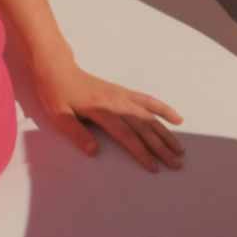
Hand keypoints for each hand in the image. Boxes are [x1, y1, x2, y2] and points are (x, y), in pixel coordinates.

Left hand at [33, 53, 184, 171]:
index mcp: (100, 110)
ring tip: (180, 149)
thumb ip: (76, 133)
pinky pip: (147, 100)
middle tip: (176, 164)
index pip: (126, 135)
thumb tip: (93, 151)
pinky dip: (163, 109)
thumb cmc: (56, 93)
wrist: (58, 69)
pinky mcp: (124, 92)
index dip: (141, 152)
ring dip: (166, 133)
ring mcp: (122, 96)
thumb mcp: (59, 115)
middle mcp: (116, 102)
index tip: (154, 167)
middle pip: (143, 128)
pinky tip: (177, 119)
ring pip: (149, 116)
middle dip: (161, 147)